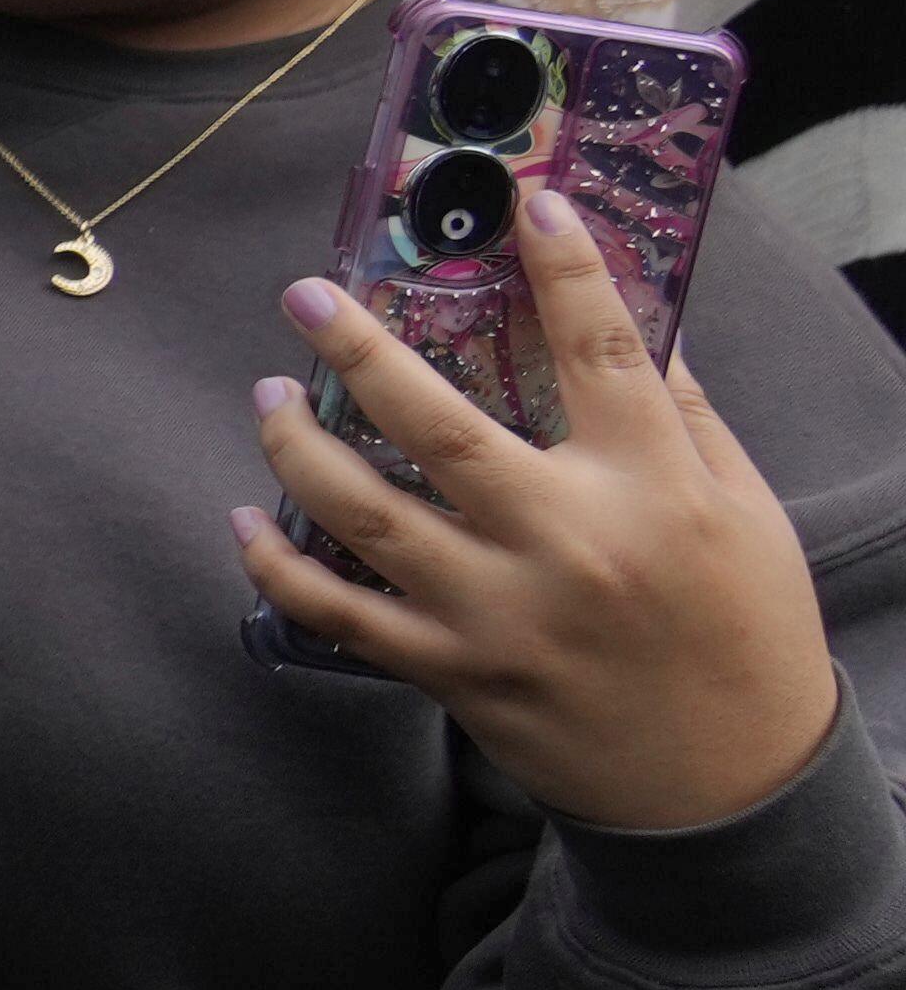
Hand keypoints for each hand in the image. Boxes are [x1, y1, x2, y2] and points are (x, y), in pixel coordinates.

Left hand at [242, 200, 855, 833]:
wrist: (729, 786)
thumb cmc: (745, 632)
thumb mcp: (745, 513)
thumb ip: (684, 418)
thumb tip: (634, 320)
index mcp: (656, 488)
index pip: (604, 352)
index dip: (564, 269)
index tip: (524, 203)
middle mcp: (567, 542)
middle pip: (437, 425)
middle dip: (358, 349)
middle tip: (303, 296)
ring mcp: (497, 611)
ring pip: (362, 512)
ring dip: (296, 446)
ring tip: (265, 395)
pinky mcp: (452, 671)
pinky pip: (338, 611)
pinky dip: (276, 565)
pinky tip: (243, 519)